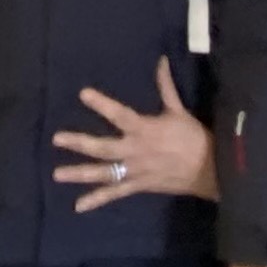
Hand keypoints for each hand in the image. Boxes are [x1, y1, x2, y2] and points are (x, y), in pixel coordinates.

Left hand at [51, 58, 217, 209]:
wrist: (210, 169)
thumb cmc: (193, 137)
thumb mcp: (179, 110)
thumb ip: (166, 87)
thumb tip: (162, 60)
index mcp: (145, 129)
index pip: (119, 114)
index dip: (101, 104)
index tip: (83, 94)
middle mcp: (135, 150)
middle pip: (103, 147)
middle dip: (79, 143)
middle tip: (57, 138)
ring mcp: (135, 170)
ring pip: (104, 173)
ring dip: (80, 173)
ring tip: (57, 174)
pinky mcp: (138, 186)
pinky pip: (115, 193)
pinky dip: (97, 200)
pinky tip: (78, 206)